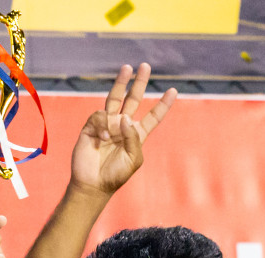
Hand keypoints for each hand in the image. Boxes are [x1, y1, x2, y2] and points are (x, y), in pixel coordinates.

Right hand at [69, 63, 176, 198]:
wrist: (93, 184)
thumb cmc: (116, 175)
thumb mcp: (133, 159)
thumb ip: (133, 138)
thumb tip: (124, 118)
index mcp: (136, 134)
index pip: (153, 116)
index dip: (163, 104)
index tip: (173, 90)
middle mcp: (122, 126)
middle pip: (133, 99)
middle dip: (139, 83)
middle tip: (145, 66)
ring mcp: (107, 124)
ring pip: (115, 98)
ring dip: (121, 82)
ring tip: (127, 68)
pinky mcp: (91, 126)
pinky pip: (99, 116)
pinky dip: (103, 124)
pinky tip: (103, 137)